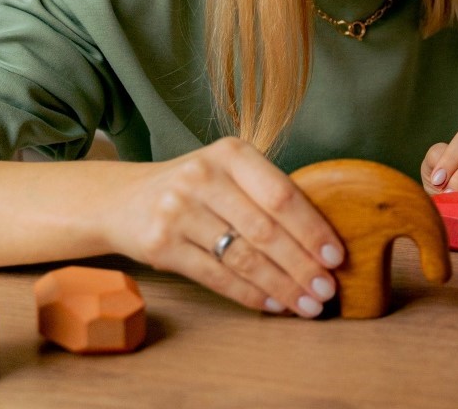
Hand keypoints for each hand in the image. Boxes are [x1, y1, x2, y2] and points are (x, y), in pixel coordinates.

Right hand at [104, 137, 343, 317]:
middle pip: (266, 230)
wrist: (121, 199)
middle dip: (302, 265)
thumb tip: (322, 239)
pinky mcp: (161, 246)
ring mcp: (178, 211)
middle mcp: (203, 177)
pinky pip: (216, 276)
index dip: (313, 228)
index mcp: (231, 153)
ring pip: (243, 257)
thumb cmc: (194, 188)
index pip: (282, 194)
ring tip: (306, 304)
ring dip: (281, 286)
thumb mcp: (228, 172)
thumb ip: (267, 193)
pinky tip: (272, 303)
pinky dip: (249, 294)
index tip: (336, 256)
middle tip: (327, 290)